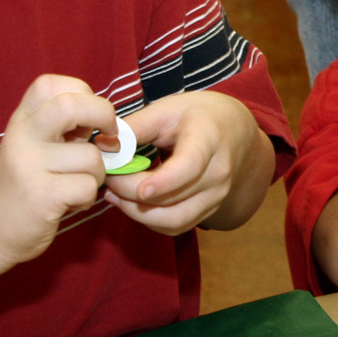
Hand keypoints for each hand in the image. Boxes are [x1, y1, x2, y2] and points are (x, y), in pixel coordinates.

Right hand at [0, 75, 113, 268]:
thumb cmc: (23, 187)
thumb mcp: (34, 147)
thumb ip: (63, 129)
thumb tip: (107, 121)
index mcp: (21, 120)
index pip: (52, 84)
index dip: (82, 93)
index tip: (90, 117)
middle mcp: (22, 136)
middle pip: (72, 105)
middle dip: (104, 116)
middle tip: (110, 136)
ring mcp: (29, 165)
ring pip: (91, 156)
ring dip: (96, 175)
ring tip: (75, 186)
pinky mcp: (40, 196)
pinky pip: (87, 187)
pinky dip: (87, 199)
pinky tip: (70, 203)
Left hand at [101, 90, 260, 233]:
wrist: (234, 131)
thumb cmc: (196, 116)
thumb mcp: (166, 109)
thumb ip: (134, 127)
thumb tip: (104, 147)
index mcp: (209, 139)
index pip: (190, 167)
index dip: (165, 182)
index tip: (140, 190)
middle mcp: (218, 173)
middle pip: (174, 200)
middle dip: (132, 195)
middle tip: (108, 179)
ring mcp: (216, 196)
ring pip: (173, 221)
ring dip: (137, 213)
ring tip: (113, 194)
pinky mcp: (208, 211)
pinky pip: (175, 227)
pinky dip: (148, 220)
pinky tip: (129, 202)